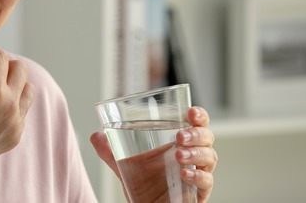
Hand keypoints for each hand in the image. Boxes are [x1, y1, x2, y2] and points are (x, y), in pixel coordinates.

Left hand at [90, 106, 216, 202]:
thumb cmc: (143, 184)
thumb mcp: (124, 165)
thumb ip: (110, 151)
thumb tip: (95, 135)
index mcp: (180, 143)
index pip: (197, 123)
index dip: (199, 115)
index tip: (191, 111)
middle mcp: (193, 156)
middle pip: (207, 138)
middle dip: (197, 133)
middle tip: (180, 136)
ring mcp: (197, 174)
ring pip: (210, 157)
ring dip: (196, 153)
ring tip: (179, 154)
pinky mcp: (198, 194)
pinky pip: (207, 183)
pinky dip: (198, 177)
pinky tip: (184, 174)